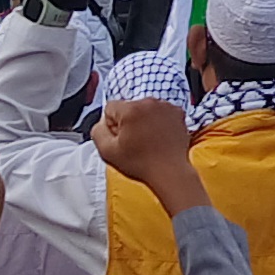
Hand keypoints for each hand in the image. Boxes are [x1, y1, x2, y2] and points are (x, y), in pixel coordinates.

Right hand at [95, 99, 210, 213]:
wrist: (170, 172)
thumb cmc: (142, 164)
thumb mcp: (107, 152)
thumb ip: (97, 131)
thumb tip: (102, 123)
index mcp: (130, 109)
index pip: (110, 108)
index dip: (111, 126)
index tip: (120, 138)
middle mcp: (149, 103)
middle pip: (128, 107)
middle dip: (129, 123)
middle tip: (135, 143)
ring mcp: (165, 106)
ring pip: (144, 110)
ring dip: (144, 121)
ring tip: (148, 142)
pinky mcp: (177, 112)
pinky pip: (160, 112)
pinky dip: (159, 122)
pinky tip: (159, 138)